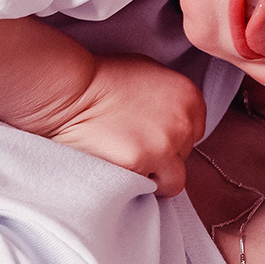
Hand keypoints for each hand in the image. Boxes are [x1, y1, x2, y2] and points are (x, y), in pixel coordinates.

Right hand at [49, 55, 207, 195]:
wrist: (69, 91)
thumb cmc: (102, 80)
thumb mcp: (150, 74)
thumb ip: (171, 99)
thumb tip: (177, 120)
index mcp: (189, 96)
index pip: (195, 132)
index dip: (173, 137)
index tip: (152, 136)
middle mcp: (183, 121)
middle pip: (185, 155)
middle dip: (164, 155)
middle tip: (134, 146)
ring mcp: (165, 144)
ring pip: (174, 179)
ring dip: (154, 177)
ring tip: (129, 164)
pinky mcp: (142, 163)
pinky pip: (150, 189)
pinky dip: (136, 184)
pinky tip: (118, 167)